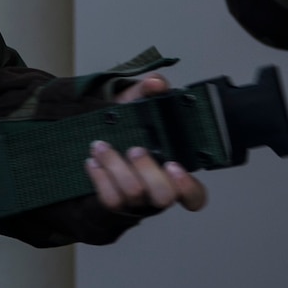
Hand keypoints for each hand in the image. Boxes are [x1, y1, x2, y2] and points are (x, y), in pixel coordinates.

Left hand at [82, 75, 208, 213]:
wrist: (97, 137)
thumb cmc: (128, 125)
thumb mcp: (139, 105)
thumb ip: (150, 90)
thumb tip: (156, 83)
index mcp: (174, 173)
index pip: (195, 195)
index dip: (188, 187)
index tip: (174, 165)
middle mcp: (158, 191)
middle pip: (164, 196)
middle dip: (148, 171)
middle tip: (135, 149)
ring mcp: (136, 201)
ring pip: (133, 195)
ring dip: (115, 167)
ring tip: (101, 146)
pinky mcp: (114, 204)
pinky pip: (109, 199)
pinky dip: (100, 178)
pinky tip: (92, 160)